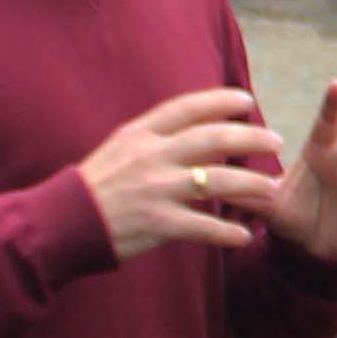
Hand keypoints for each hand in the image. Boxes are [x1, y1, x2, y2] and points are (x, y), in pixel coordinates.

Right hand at [78, 89, 286, 262]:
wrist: (59, 224)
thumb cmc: (93, 188)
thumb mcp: (119, 149)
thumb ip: (154, 140)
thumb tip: (195, 132)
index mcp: (140, 134)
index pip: (187, 108)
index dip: (220, 100)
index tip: (246, 100)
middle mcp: (151, 156)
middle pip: (213, 138)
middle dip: (251, 137)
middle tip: (276, 141)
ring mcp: (155, 189)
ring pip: (218, 181)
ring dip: (252, 185)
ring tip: (273, 190)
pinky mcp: (157, 223)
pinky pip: (203, 226)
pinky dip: (227, 232)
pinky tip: (244, 237)